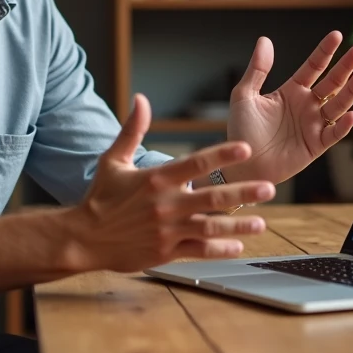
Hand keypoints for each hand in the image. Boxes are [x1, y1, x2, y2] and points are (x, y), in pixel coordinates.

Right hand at [67, 94, 274, 273]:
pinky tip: (238, 246)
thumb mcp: (113, 160)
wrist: (84, 238)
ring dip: (238, 226)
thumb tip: (141, 99)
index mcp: (156, 179)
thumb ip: (132, 130)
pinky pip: (199, 251)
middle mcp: (166, 205)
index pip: (195, 163)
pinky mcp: (166, 252)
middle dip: (243, 192)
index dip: (222, 155)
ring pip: (211, 228)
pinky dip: (220, 249)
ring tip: (261, 222)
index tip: (245, 148)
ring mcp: (167, 230)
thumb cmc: (100, 197)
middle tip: (269, 188)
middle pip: (212, 197)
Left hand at [224, 31, 352, 186]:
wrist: (242, 163)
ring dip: (352, 91)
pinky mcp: (316, 145)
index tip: (337, 35)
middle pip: (332, 82)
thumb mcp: (245, 95)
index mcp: (291, 91)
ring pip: (339, 105)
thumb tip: (264, 40)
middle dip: (346, 67)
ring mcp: (314, 125)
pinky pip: (334, 133)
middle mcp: (307, 105)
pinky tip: (352, 114)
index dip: (325, 52)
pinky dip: (344, 125)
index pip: (313, 67)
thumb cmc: (241, 131)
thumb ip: (257, 69)